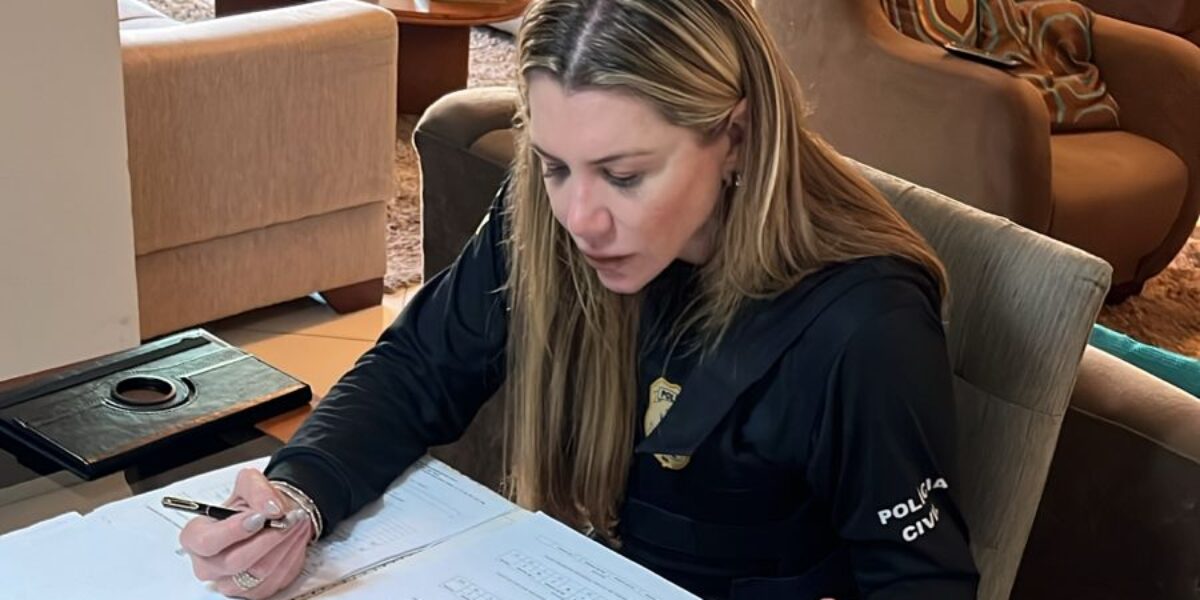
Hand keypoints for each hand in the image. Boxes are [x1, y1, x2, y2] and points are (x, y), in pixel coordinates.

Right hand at [179, 468, 312, 598]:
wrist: (270, 518)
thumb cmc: (251, 506)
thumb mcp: (249, 483)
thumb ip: (256, 488)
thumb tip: (270, 508)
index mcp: (196, 537)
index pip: (207, 542)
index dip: (234, 530)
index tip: (260, 517)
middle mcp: (208, 565)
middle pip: (236, 561)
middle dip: (268, 537)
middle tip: (288, 518)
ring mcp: (230, 583)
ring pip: (260, 571)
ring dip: (284, 544)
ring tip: (296, 522)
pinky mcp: (254, 592)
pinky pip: (276, 578)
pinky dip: (291, 554)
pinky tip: (295, 536)